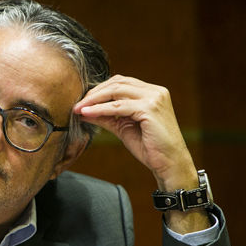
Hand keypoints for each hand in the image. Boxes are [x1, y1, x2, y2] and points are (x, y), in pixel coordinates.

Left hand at [73, 75, 197, 191]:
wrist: (169, 163)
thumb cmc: (149, 147)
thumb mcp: (123, 127)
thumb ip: (106, 116)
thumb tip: (83, 111)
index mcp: (152, 92)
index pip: (121, 82)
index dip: (99, 90)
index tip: (82, 101)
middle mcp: (155, 91)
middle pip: (117, 83)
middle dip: (94, 93)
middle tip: (77, 104)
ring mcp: (154, 98)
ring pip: (116, 91)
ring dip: (94, 99)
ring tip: (79, 108)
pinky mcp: (150, 109)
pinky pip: (118, 106)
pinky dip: (100, 109)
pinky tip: (87, 113)